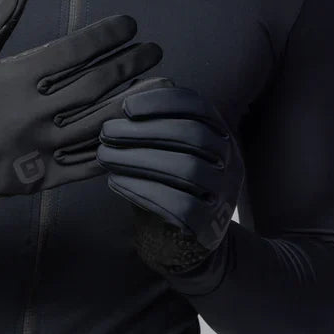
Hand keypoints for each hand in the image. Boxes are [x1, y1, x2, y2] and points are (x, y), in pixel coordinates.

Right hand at [0, 0, 163, 230]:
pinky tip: (136, 134)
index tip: (130, 25)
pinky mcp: (38, 178)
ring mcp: (38, 147)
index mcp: (13, 77)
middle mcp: (32, 111)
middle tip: (155, 51)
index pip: (74, 50)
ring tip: (162, 86)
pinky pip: (86, 165)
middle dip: (131, 63)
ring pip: (100, 122)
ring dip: (134, 102)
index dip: (107, 35)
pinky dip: (114, 149)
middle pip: (95, 83)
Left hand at [96, 75, 243, 273]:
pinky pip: (179, 204)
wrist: (184, 242)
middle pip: (191, 135)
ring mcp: (224, 192)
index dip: (162, 102)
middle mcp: (229, 159)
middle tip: (106, 132)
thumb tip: (125, 90)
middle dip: (144, 130)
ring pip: (185, 169)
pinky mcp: (210, 223)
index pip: (197, 106)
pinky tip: (114, 182)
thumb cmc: (166, 186)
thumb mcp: (164, 151)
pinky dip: (142, 190)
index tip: (126, 106)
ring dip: (138, 158)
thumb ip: (152, 124)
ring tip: (104, 156)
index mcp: (219, 133)